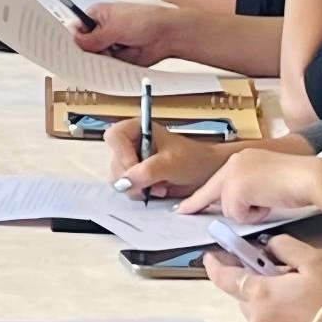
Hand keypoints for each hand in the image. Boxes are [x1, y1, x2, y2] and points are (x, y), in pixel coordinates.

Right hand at [69, 0, 192, 67]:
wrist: (166, 36)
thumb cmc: (144, 20)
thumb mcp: (114, 27)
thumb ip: (94, 37)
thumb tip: (76, 42)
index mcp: (97, 15)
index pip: (77, 27)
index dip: (73, 38)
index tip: (69, 48)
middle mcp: (101, 29)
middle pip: (84, 44)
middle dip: (85, 52)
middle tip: (86, 57)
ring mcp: (109, 44)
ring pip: (95, 56)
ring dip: (98, 60)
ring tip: (105, 59)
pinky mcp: (118, 57)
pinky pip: (107, 65)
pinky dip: (108, 67)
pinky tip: (111, 66)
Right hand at [112, 133, 229, 201]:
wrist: (207, 174)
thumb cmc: (193, 160)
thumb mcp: (170, 163)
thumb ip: (146, 171)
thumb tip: (125, 181)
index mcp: (137, 129)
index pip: (114, 137)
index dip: (121, 154)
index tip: (135, 169)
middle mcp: (131, 144)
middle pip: (114, 161)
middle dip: (131, 176)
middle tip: (149, 183)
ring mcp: (133, 161)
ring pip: (119, 178)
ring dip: (137, 187)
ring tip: (158, 186)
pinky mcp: (137, 177)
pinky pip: (128, 188)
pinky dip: (141, 193)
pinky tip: (157, 190)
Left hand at [184, 149, 321, 221]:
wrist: (309, 176)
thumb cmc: (297, 181)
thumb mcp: (266, 181)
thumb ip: (248, 189)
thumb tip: (237, 207)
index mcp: (241, 159)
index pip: (216, 181)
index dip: (199, 197)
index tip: (183, 208)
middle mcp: (234, 162)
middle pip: (212, 192)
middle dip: (201, 205)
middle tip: (183, 213)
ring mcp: (234, 173)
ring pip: (229, 208)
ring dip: (249, 212)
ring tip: (267, 201)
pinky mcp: (236, 186)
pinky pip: (238, 214)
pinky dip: (253, 215)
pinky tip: (267, 202)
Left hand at [213, 239, 321, 321]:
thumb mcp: (316, 261)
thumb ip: (286, 248)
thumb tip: (271, 247)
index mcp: (261, 295)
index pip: (226, 277)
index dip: (217, 265)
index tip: (212, 257)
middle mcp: (258, 320)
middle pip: (247, 295)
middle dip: (260, 283)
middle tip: (288, 277)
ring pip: (260, 314)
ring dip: (273, 304)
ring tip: (306, 301)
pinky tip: (307, 319)